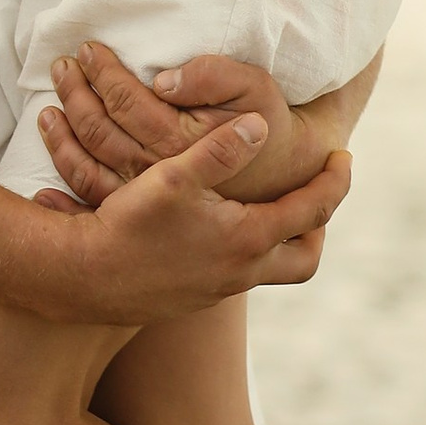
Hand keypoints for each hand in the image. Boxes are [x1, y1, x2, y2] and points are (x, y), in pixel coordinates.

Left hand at [36, 44, 304, 207]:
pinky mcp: (140, 214)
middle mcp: (158, 174)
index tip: (88, 48)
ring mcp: (146, 198)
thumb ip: (213, 76)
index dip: (102, 71)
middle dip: (75, 92)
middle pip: (99, 130)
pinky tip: (47, 162)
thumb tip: (162, 80)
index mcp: (181, 142)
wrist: (284, 178)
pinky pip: (90, 198)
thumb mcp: (255, 88)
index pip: (126, 101)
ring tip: (51, 100)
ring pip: (87, 164)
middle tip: (62, 64)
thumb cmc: (266, 123)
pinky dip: (63, 179)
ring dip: (61, 131)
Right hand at [61, 109, 349, 312]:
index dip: (334, 180)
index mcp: (248, 240)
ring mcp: (218, 290)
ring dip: (280, 238)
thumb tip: (261, 127)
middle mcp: (241, 272)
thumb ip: (220, 149)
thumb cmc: (126, 226)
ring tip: (271, 207)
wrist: (81, 279)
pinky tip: (221, 227)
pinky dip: (246, 250)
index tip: (344, 157)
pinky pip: (238, 274)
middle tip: (316, 198)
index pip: (313, 209)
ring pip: (271, 269)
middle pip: (306, 258)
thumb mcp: (174, 176)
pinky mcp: (194, 297)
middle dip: (318, 226)